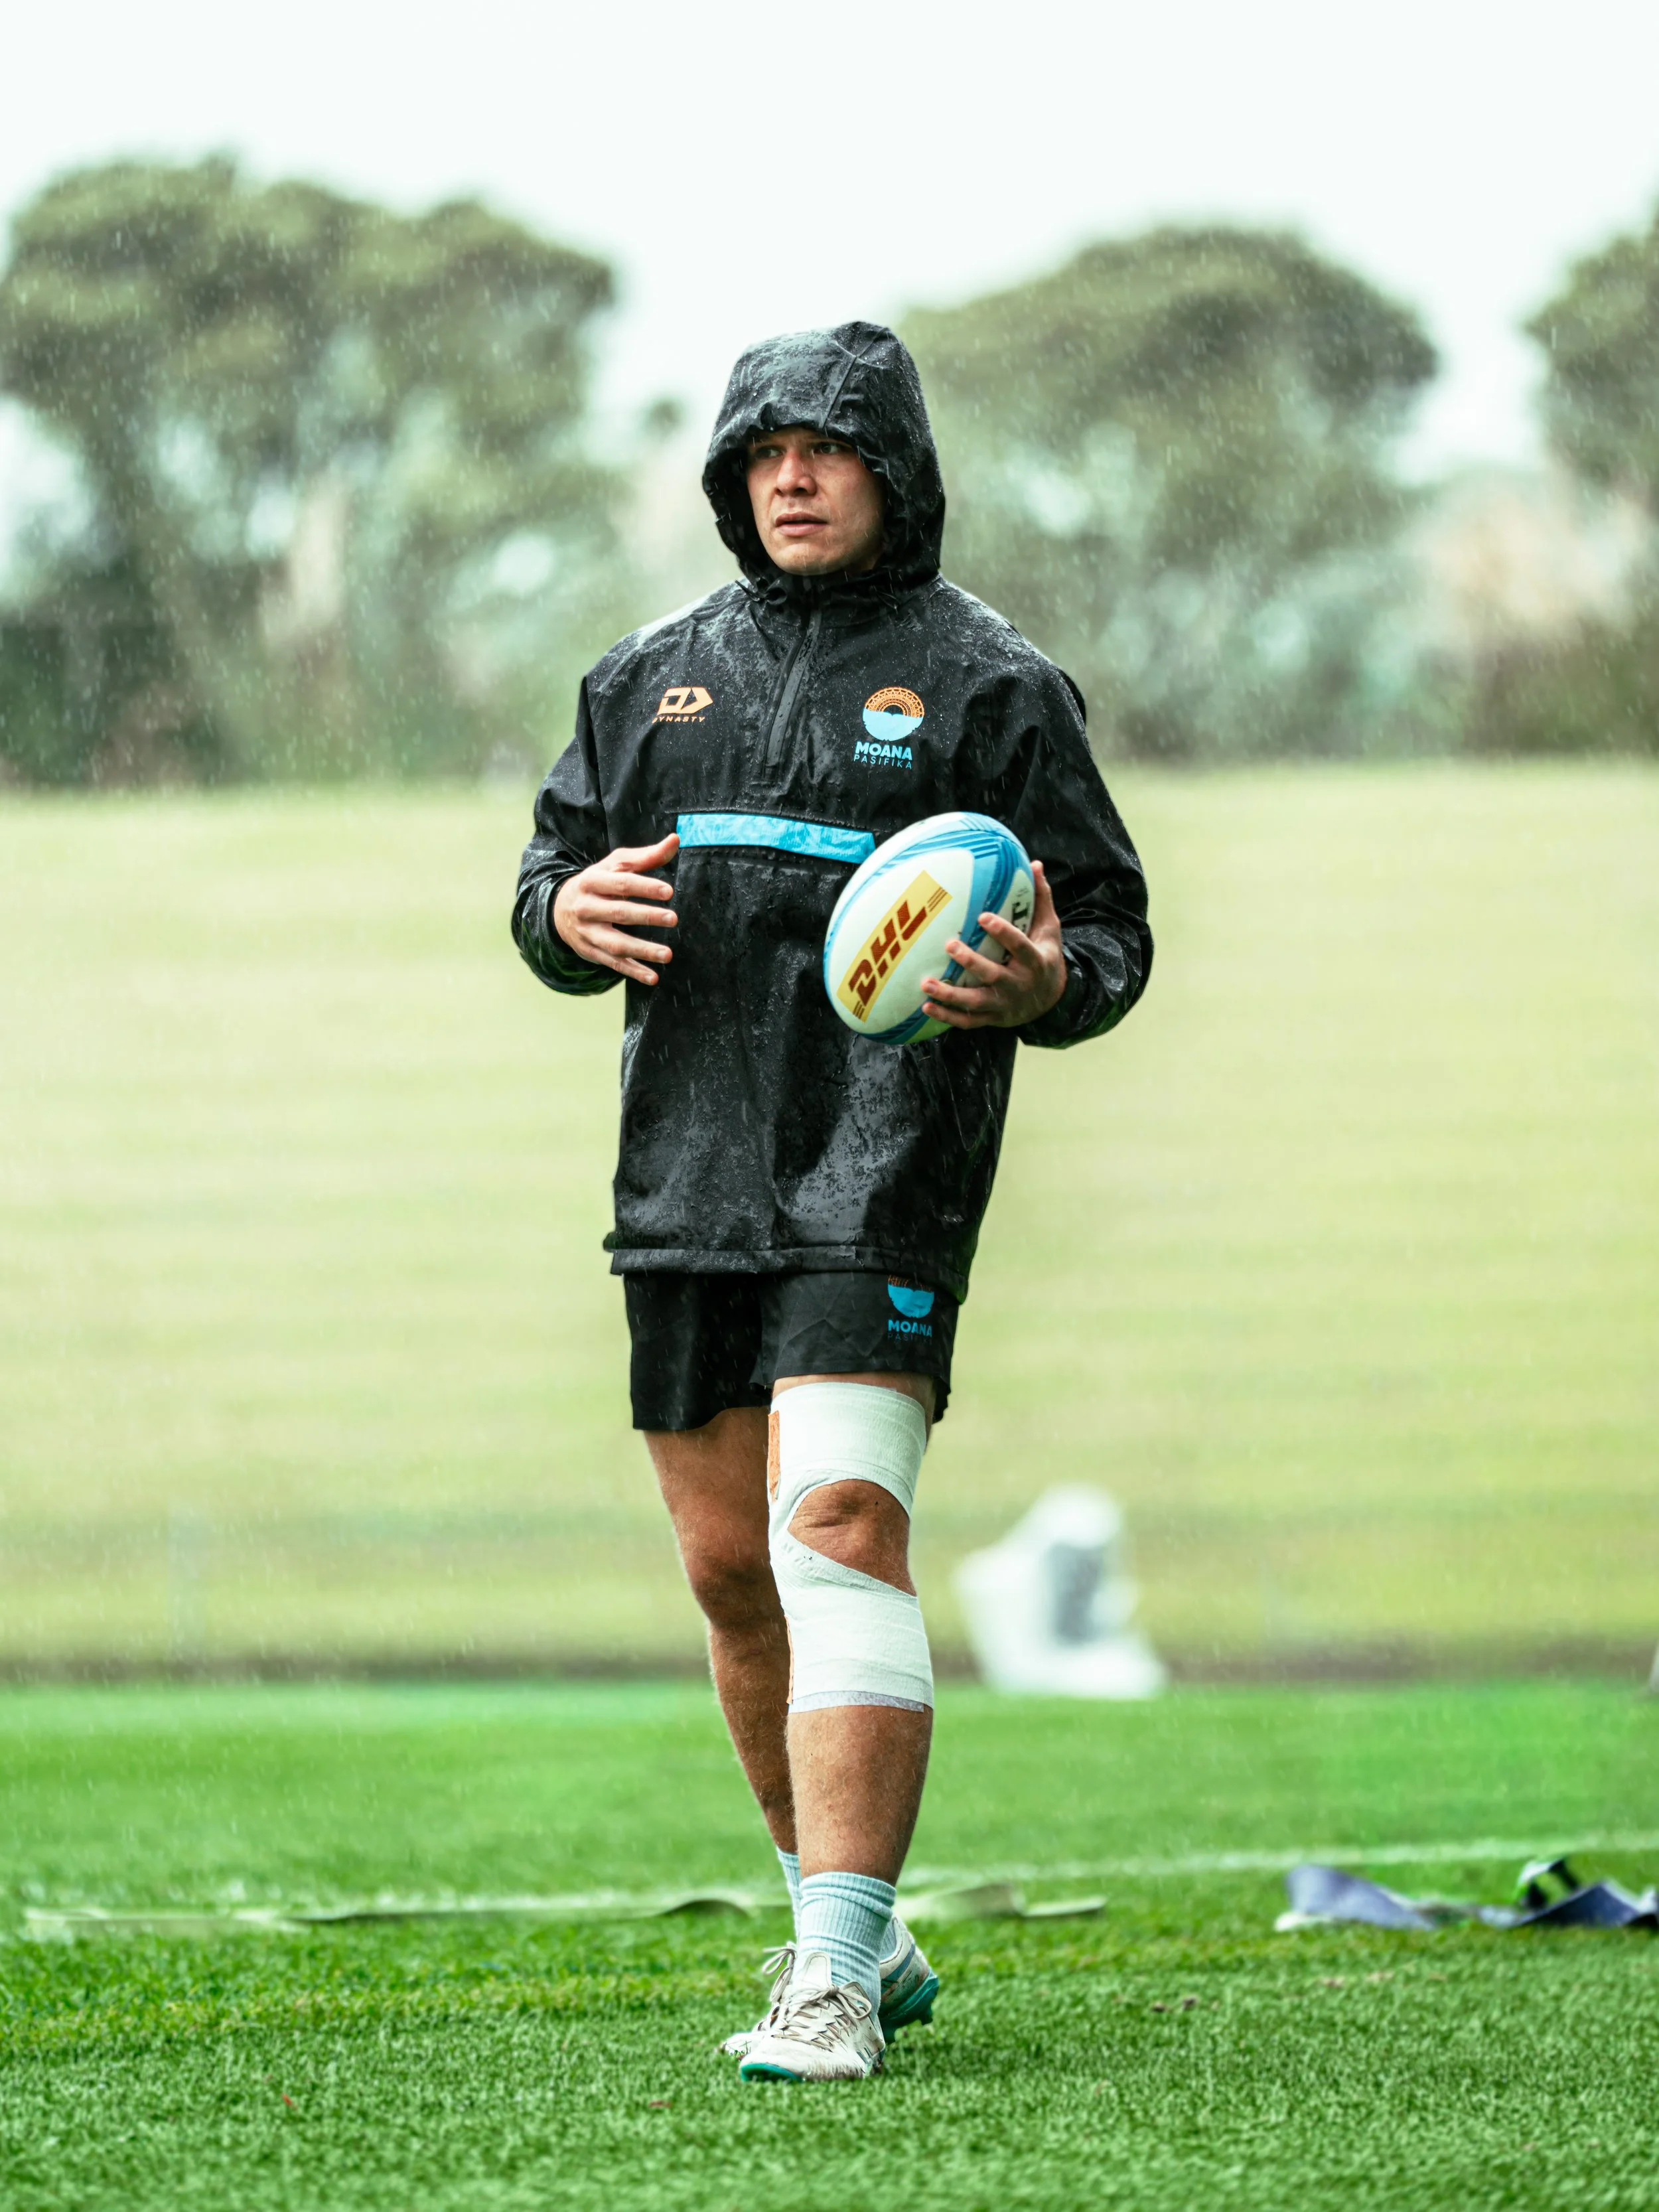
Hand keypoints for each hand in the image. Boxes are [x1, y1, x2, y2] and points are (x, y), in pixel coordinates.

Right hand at [552, 832, 678, 984]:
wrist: (559, 908)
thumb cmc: (598, 882)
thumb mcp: (615, 865)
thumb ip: (647, 856)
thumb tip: (675, 839)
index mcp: (592, 881)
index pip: (621, 883)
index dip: (644, 886)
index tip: (669, 891)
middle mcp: (586, 907)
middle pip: (618, 912)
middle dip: (646, 916)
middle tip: (673, 918)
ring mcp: (588, 932)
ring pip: (615, 943)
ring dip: (642, 950)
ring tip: (667, 955)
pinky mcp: (591, 951)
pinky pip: (613, 964)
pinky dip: (633, 971)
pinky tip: (653, 977)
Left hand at [921, 860, 1065, 1030]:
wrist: (1052, 1000)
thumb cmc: (1044, 955)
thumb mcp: (1049, 929)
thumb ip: (1041, 898)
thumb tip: (1034, 863)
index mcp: (1035, 961)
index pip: (1020, 946)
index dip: (1003, 933)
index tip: (983, 917)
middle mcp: (1019, 985)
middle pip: (993, 975)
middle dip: (971, 962)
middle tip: (948, 945)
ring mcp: (1005, 1004)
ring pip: (976, 1002)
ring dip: (950, 995)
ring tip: (926, 983)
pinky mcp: (993, 1018)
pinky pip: (968, 1021)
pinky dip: (947, 1017)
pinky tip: (926, 1007)